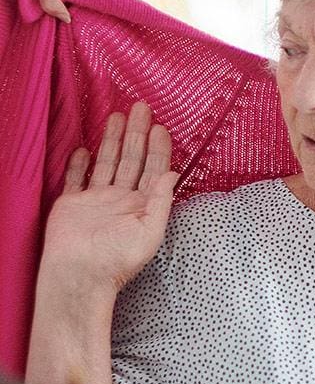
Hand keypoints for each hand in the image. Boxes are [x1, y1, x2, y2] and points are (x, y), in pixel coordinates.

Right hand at [40, 101, 178, 295]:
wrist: (79, 275)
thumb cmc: (117, 260)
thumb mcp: (150, 233)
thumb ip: (161, 202)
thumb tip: (173, 174)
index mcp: (142, 206)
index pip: (153, 170)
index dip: (158, 149)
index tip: (161, 126)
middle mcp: (121, 200)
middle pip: (132, 160)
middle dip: (137, 134)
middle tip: (142, 107)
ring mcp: (96, 201)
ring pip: (107, 163)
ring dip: (113, 141)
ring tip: (118, 116)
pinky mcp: (72, 204)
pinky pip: (76, 178)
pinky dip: (80, 163)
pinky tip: (84, 147)